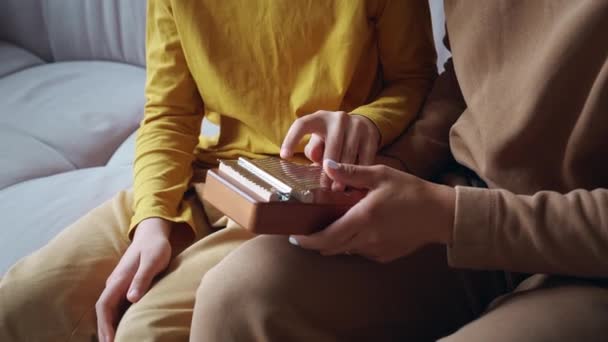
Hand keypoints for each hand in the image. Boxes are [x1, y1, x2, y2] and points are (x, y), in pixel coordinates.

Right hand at [96, 218, 171, 341]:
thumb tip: (131, 299)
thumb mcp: (153, 261)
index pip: (104, 306)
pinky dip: (115, 317)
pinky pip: (116, 304)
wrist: (152, 232)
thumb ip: (142, 279)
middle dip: (104, 330)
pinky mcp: (125, 284)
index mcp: (119, 278)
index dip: (105, 325)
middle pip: (104, 311)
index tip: (110, 340)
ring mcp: (119, 283)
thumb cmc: (155, 246)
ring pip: (109, 308)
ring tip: (114, 340)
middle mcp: (115, 282)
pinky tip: (122, 326)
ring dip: (109, 325)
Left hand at [280, 111, 379, 189]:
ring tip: (339, 189)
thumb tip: (315, 159)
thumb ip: (314, 150)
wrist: (362, 125)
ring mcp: (356, 125)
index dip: (291, 139)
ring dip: (344, 174)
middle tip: (326, 187)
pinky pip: (365, 157)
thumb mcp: (320, 140)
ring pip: (348, 153)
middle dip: (329, 169)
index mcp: (319, 118)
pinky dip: (360, 172)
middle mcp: (338, 118)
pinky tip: (356, 184)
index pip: (301, 125)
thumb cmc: (333, 138)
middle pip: (331, 146)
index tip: (284, 156)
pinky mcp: (370, 134)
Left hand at [289, 160, 455, 262]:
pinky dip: (352, 243)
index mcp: (363, 218)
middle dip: (315, 243)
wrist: (440, 214)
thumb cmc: (411, 191)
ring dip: (333, 243)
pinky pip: (360, 252)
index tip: (295, 236)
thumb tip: (327, 165)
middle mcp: (366, 239)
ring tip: (329, 227)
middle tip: (305, 233)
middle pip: (331, 248)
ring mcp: (376, 250)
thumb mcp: (381, 175)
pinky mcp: (385, 255)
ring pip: (345, 251)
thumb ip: (351, 172)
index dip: (308, 240)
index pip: (326, 237)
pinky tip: (356, 229)